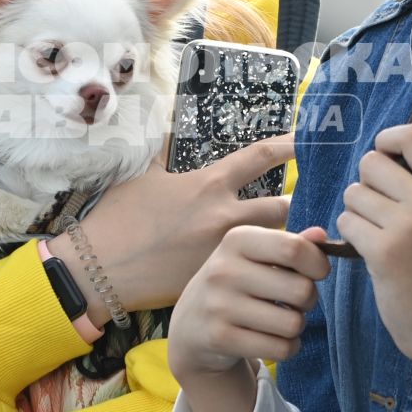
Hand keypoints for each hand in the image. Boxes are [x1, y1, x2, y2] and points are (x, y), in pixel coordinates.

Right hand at [49, 135, 294, 317]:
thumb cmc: (117, 218)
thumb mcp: (141, 176)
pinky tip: (268, 278)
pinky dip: (263, 274)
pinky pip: (254, 277)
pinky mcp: (214, 281)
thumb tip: (168, 130)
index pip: (259, 157)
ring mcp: (221, 251)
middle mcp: (221, 215)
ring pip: (273, 247)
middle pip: (282, 208)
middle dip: (298, 208)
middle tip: (311, 208)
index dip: (290, 145)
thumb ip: (163, 153)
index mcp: (206, 184)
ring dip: (286, 247)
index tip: (312, 139)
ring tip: (295, 251)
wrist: (98, 269)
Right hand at [168, 226, 329, 381]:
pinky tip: (273, 339)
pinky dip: (287, 348)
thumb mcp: (256, 255)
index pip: (294, 249)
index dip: (317, 264)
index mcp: (236, 240)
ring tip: (281, 321)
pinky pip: (281, 349)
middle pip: (301, 290)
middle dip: (309, 299)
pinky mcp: (221, 338)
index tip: (316, 272)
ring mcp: (219, 305)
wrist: (192, 324)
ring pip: (293, 324)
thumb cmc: (236, 282)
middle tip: (294, 301)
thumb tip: (322, 237)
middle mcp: (224, 270)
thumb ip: (291, 244)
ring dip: (296, 326)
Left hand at [337, 126, 411, 381]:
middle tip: (379, 212)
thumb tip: (384, 158)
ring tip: (379, 237)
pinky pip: (347, 223)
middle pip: (371, 163)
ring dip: (357, 214)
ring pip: (354, 194)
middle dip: (366, 185)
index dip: (387, 139)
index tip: (383, 156)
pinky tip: (371, 254)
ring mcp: (408, 226)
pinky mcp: (384, 251)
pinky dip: (351, 237)